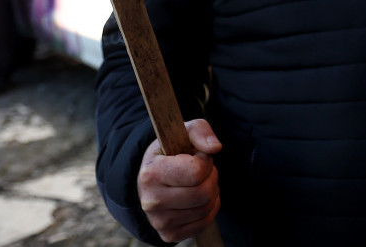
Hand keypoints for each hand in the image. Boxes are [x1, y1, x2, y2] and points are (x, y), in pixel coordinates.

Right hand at [138, 119, 221, 241]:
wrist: (152, 178)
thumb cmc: (170, 152)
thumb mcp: (182, 132)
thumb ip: (200, 131)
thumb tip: (215, 147)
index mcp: (150, 174)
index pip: (196, 171)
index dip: (205, 161)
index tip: (197, 156)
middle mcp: (151, 201)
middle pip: (204, 193)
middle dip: (210, 177)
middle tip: (202, 170)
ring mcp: (159, 221)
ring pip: (206, 208)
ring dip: (211, 192)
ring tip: (198, 182)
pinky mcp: (169, 234)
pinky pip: (205, 222)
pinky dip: (209, 209)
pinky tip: (198, 198)